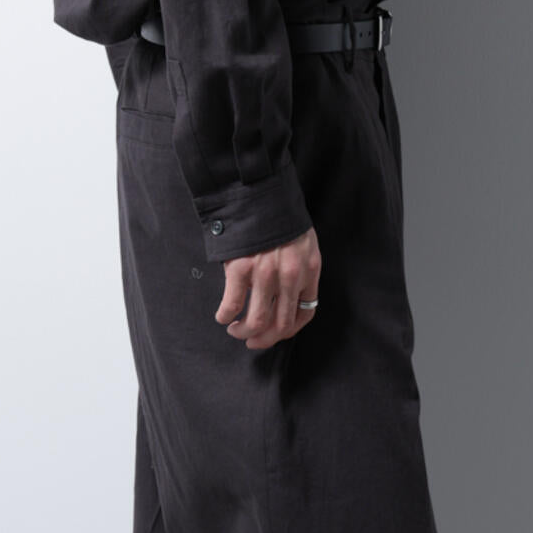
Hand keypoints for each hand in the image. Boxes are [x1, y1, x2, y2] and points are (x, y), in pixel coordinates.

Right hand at [214, 227, 321, 349]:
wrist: (259, 190)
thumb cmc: (280, 216)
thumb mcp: (303, 241)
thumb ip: (299, 268)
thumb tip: (286, 296)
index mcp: (309, 269)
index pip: (305, 313)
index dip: (289, 330)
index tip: (277, 332)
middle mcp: (289, 276)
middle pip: (281, 324)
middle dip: (265, 339)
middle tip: (253, 341)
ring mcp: (265, 273)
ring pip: (256, 321)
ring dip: (244, 332)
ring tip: (236, 330)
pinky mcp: (240, 268)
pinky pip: (232, 305)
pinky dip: (226, 316)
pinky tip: (223, 316)